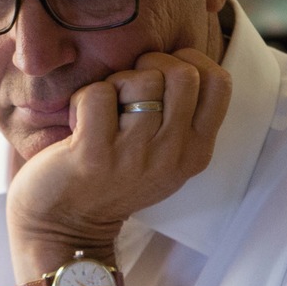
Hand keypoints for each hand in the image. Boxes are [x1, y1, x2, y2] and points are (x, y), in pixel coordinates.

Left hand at [6, 47, 230, 252]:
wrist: (67, 226)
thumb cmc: (114, 177)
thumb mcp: (165, 156)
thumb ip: (183, 116)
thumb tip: (184, 59)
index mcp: (196, 152)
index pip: (219, 82)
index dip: (191, 61)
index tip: (163, 74)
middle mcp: (172, 155)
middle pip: (182, 73)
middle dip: (151, 65)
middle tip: (128, 89)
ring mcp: (134, 157)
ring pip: (140, 80)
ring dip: (114, 82)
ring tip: (104, 110)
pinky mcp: (95, 156)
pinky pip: (98, 94)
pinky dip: (83, 98)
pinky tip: (80, 122)